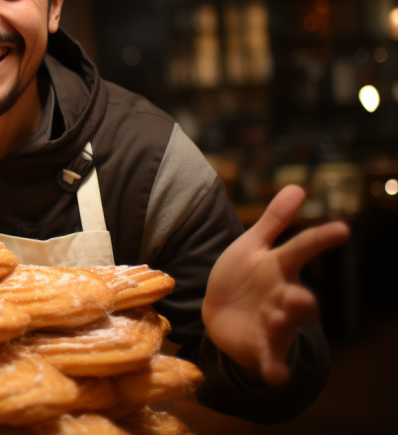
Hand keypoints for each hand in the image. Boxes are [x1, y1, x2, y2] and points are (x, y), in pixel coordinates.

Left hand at [202, 184, 348, 385]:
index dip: (319, 239)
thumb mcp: (252, 246)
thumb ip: (273, 221)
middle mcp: (282, 296)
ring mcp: (273, 324)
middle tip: (299, 295)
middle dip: (301, 298)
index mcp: (279, 268)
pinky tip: (276, 375)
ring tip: (280, 319)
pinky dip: (274, 367)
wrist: (219, 314)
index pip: (302, 250)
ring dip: (284, 324)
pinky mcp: (261, 347)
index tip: (342, 229)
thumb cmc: (241, 277)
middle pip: (299, 298)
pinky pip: (270, 359)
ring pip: (285, 327)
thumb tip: (297, 186)